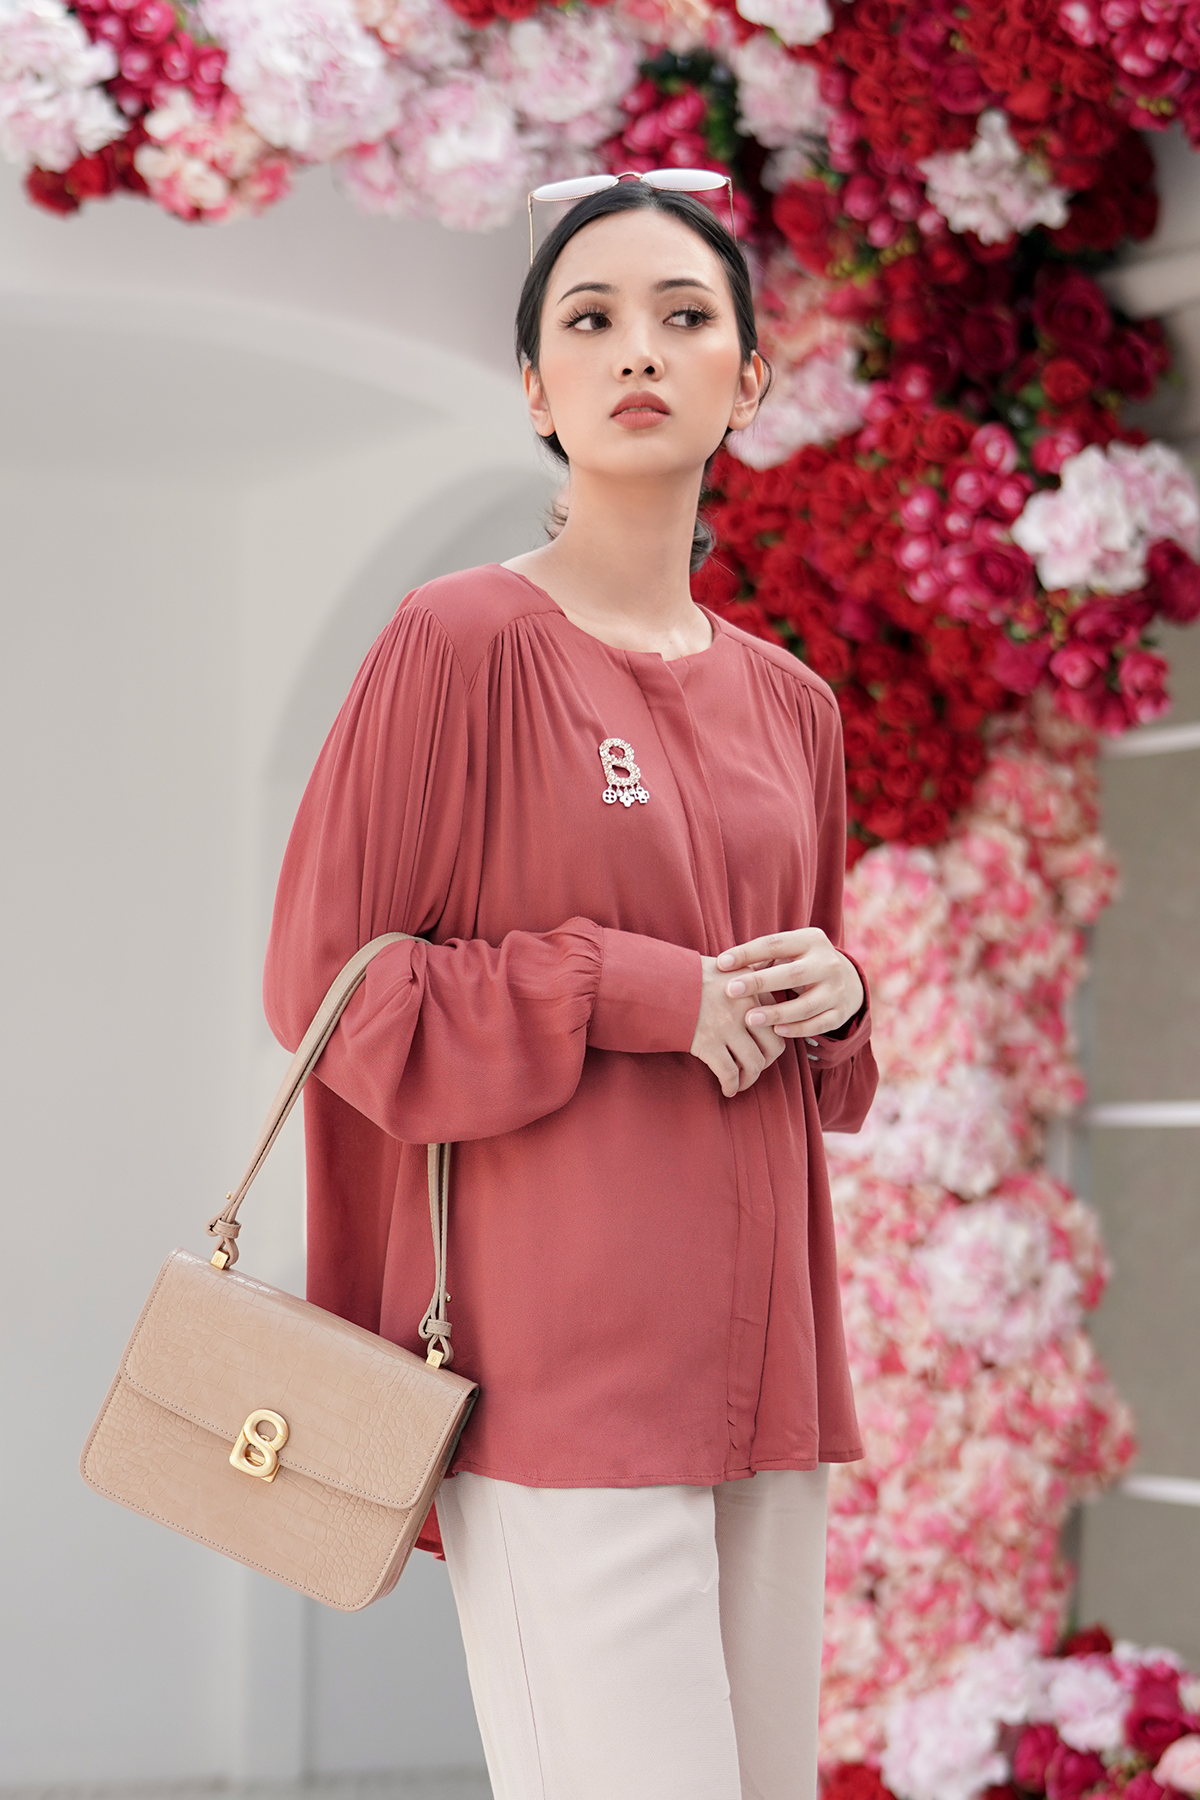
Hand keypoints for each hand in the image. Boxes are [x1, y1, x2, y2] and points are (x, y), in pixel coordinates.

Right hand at [689, 957, 789, 1097]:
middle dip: (766, 1061)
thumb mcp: (721, 966)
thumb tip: (756, 986)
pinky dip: (731, 1086)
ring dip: (750, 1078)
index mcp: (750, 985)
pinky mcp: (708, 1042)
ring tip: (741, 1083)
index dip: (773, 1036)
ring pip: (754, 1063)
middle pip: (773, 1044)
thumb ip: (742, 977)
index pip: (776, 1016)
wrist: (651, 980)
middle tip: (754, 1067)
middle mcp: (744, 1004)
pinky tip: (727, 1090)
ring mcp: (727, 1025)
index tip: (762, 1046)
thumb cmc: (683, 974)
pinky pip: (730, 1073)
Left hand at [715, 929, 863, 1039]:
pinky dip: (797, 1029)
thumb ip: (762, 958)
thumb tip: (724, 967)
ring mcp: (837, 989)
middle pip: (792, 974)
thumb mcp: (789, 952)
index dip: (747, 953)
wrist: (846, 979)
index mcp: (811, 940)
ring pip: (806, 1005)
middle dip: (760, 982)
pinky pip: (818, 1024)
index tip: (721, 963)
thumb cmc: (801, 963)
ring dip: (776, 1013)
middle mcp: (828, 963)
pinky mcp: (840, 1012)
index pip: (775, 944)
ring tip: (750, 1019)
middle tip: (731, 991)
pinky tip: (777, 1031)